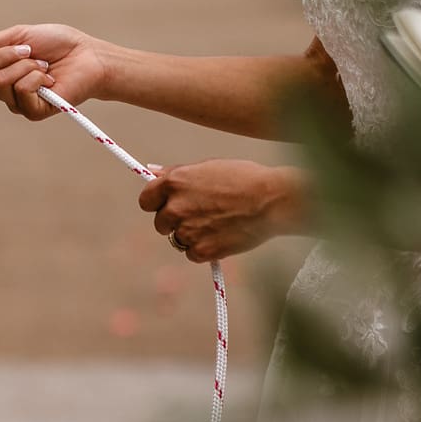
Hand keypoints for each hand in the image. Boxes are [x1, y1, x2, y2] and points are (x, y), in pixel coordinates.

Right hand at [0, 24, 104, 120]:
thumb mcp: (18, 36)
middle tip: (27, 50)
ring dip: (24, 65)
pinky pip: (20, 91)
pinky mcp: (31, 112)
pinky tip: (50, 79)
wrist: (89, 55)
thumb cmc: (57, 44)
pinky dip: (36, 77)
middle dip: (2, 55)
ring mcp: (15, 103)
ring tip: (43, 65)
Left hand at [138, 160, 307, 262]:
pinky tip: (223, 237)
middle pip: (161, 223)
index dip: (156, 204)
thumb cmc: (246, 179)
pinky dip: (204, 250)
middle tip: (202, 216)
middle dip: (176, 222)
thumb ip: (178, 173)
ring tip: (218, 224)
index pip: (146, 200)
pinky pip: (192, 254)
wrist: (274, 200)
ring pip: (177, 240)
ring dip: (192, 236)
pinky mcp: (201, 250)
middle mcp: (175, 207)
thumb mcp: (208, 167)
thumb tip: (151, 171)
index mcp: (174, 183)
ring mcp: (187, 230)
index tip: (167, 206)